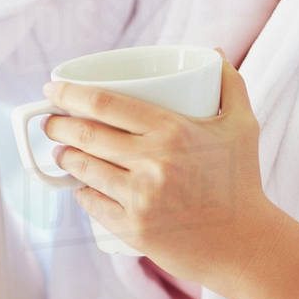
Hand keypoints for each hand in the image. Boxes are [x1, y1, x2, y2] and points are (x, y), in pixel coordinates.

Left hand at [41, 50, 270, 287]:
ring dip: (65, 158)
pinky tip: (80, 186)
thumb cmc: (242, 182)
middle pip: (86, 135)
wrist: (246, 244)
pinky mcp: (133, 229)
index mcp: (172, 130)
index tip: (52, 90)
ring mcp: (141, 198)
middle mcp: (153, 162)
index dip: (70, 94)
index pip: (106, 104)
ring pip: (84, 170)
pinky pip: (92, 205)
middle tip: (52, 122)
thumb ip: (231, 84)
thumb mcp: (243, 126)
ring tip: (62, 152)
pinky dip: (81, 193)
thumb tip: (214, 53)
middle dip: (58, 125)